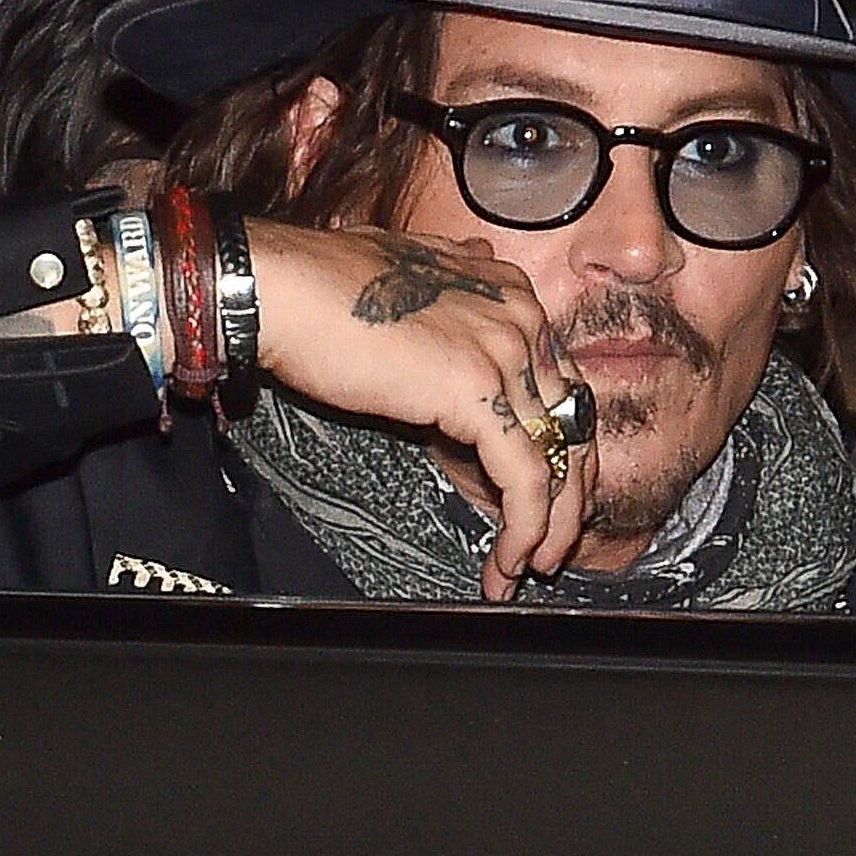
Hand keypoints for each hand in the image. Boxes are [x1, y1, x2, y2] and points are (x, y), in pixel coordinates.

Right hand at [245, 220, 593, 600]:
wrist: (283, 290)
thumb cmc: (325, 293)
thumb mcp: (412, 298)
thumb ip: (453, 317)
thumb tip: (464, 343)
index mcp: (510, 292)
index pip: (560, 384)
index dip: (557, 447)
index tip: (543, 493)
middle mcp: (521, 314)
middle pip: (572, 422)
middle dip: (568, 495)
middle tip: (550, 544)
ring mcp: (504, 349)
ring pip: (557, 455)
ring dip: (549, 525)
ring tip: (527, 566)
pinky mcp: (477, 391)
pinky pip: (525, 476)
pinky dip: (525, 527)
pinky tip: (508, 558)